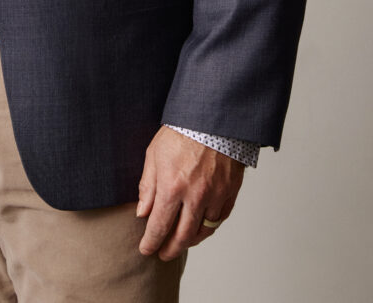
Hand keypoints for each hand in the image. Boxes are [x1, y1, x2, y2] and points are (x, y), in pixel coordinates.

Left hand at [136, 127, 244, 258]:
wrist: (213, 118)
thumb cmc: (181, 131)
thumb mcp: (154, 154)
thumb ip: (148, 186)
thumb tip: (142, 212)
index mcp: (172, 187)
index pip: (159, 226)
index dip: (151, 242)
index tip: (146, 249)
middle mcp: (195, 196)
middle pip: (182, 237)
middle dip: (170, 249)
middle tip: (163, 254)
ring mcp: (215, 196)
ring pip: (203, 231)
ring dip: (190, 242)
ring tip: (181, 243)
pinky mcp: (230, 192)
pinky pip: (219, 219)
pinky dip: (208, 228)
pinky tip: (200, 228)